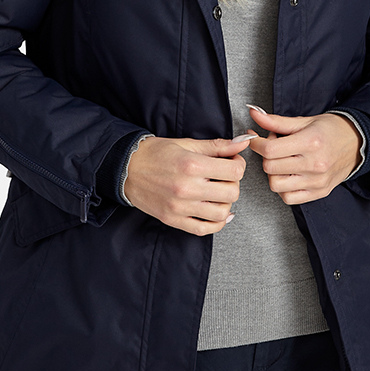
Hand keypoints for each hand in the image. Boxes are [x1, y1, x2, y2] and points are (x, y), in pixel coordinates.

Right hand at [123, 134, 254, 235]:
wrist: (126, 168)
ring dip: (226, 203)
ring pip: (221, 213)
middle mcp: (187, 188)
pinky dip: (216, 224)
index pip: (234, 171)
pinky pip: (203, 229)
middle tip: (225, 177)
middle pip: (231, 193)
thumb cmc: (155, 154)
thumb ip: (217, 146)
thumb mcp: (187, 144)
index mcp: (192, 165)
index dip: (238, 164)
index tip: (232, 162)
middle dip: (233, 183)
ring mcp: (180, 207)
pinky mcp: (173, 219)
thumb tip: (243, 141)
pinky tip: (216, 212)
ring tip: (218, 193)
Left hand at [247, 106, 361, 204]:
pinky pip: (289, 198)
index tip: (255, 139)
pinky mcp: (319, 192)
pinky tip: (289, 175)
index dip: (256, 144)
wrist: (357, 143)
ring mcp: (317, 181)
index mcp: (310, 142)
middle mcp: (314, 164)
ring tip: (282, 161)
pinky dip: (283, 188)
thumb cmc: (331, 130)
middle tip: (274, 147)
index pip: (270, 150)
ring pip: (276, 185)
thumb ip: (276, 121)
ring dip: (273, 173)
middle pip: (270, 167)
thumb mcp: (304, 121)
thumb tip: (254, 113)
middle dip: (265, 156)